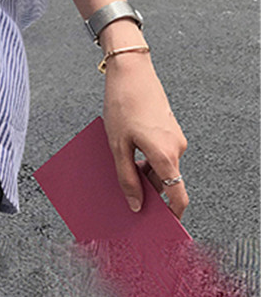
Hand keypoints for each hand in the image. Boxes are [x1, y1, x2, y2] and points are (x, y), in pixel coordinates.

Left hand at [102, 52, 188, 218]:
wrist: (131, 71)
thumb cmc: (122, 105)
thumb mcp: (117, 145)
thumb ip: (127, 177)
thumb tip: (136, 205)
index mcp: (166, 155)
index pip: (178, 196)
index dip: (170, 214)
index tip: (159, 225)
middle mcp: (177, 148)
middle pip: (166, 181)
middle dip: (148, 190)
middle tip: (125, 196)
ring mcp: (175, 137)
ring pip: (161, 165)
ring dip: (143, 170)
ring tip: (119, 167)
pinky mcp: (168, 128)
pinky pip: (159, 151)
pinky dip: (145, 156)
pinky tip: (125, 150)